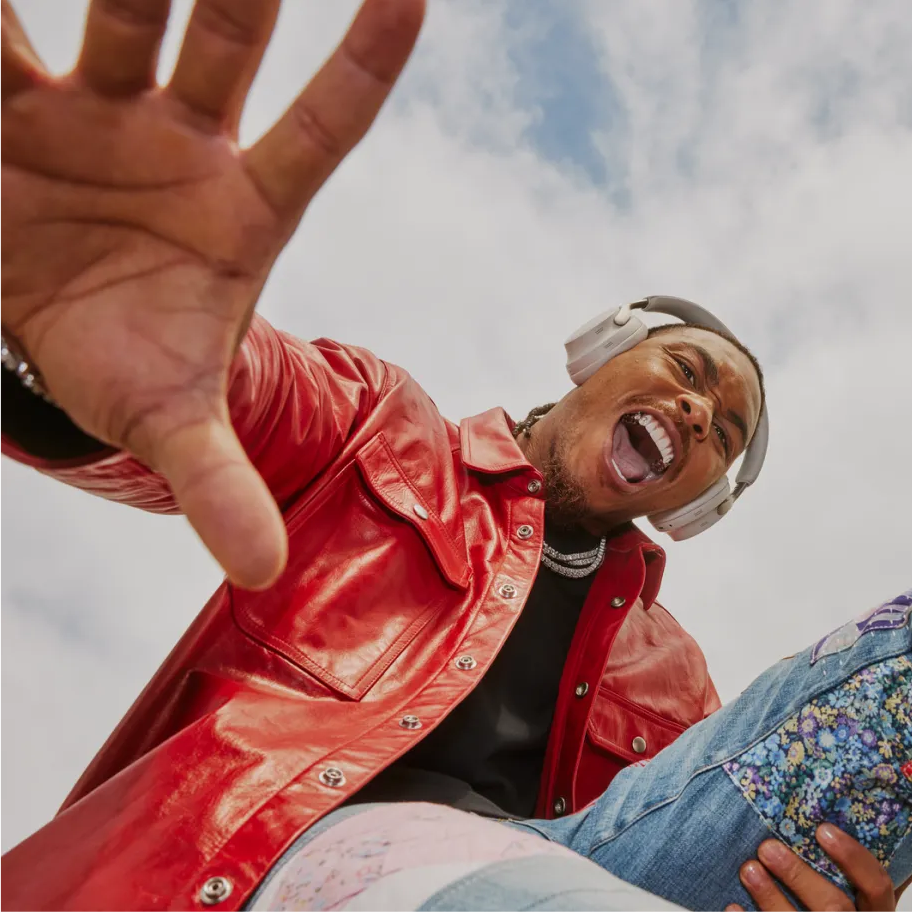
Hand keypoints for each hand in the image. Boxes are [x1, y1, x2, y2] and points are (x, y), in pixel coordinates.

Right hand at [0, 0, 423, 588]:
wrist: (45, 331)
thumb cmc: (126, 362)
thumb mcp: (171, 421)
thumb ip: (218, 485)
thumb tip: (263, 572)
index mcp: (242, 212)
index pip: (321, 133)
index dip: (364, 69)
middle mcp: (181, 141)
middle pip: (225, 44)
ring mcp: (100, 110)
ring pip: (123, 11)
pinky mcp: (17, 102)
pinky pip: (5, 37)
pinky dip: (5, 16)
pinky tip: (9, 3)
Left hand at [727, 825, 899, 911]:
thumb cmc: (826, 903)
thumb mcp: (842, 889)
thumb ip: (833, 869)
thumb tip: (803, 819)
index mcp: (871, 911)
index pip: (876, 886)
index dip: (853, 858)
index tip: (823, 830)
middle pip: (834, 907)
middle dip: (799, 876)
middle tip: (767, 848)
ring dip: (771, 898)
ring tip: (748, 869)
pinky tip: (733, 906)